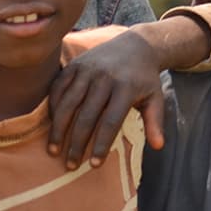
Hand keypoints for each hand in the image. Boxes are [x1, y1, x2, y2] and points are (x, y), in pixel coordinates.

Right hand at [48, 31, 166, 167]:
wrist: (136, 45)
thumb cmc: (144, 79)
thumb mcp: (155, 98)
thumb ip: (155, 121)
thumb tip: (158, 147)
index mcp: (125, 88)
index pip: (110, 121)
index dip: (101, 144)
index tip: (94, 164)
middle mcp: (104, 78)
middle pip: (86, 116)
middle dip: (76, 143)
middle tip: (70, 165)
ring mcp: (87, 70)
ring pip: (68, 103)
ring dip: (58, 129)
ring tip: (54, 150)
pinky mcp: (74, 65)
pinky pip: (58, 88)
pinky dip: (53, 108)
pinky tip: (52, 125)